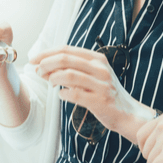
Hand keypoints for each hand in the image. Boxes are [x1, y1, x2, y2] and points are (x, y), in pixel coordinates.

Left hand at [31, 45, 153, 139]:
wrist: (128, 113)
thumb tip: (42, 67)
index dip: (47, 53)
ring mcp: (101, 85)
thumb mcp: (92, 76)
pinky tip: (62, 95)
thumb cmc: (105, 93)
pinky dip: (63, 94)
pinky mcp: (100, 101)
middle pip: (65, 60)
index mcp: (97, 59)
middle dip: (46, 64)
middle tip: (37, 71)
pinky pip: (74, 94)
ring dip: (53, 78)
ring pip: (68, 76)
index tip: (34, 59)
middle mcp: (101, 69)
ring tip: (50, 83)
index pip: (67, 49)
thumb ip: (71, 70)